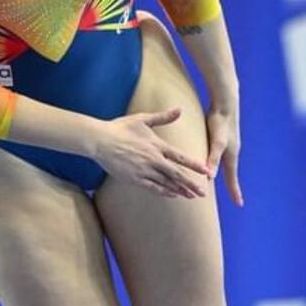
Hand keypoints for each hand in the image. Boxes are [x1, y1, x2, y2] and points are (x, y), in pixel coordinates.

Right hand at [92, 108, 212, 197]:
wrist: (99, 140)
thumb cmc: (120, 128)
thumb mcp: (142, 119)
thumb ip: (163, 117)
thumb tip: (179, 109)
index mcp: (157, 145)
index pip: (180, 157)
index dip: (194, 165)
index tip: (206, 171)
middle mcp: (153, 160)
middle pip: (176, 174)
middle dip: (191, 184)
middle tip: (202, 193)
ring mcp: (143, 170)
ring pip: (166, 183)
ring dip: (180, 190)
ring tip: (191, 196)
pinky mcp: (134, 178)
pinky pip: (152, 188)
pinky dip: (164, 192)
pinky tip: (172, 195)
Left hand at [205, 100, 243, 205]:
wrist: (225, 103)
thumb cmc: (220, 122)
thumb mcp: (216, 142)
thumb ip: (213, 158)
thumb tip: (210, 176)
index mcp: (231, 156)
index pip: (232, 179)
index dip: (235, 192)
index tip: (240, 204)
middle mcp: (232, 152)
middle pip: (231, 173)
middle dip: (232, 185)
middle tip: (234, 197)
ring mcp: (228, 145)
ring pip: (226, 164)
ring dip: (226, 174)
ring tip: (224, 183)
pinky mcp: (223, 138)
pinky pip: (221, 156)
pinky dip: (219, 163)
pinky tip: (214, 161)